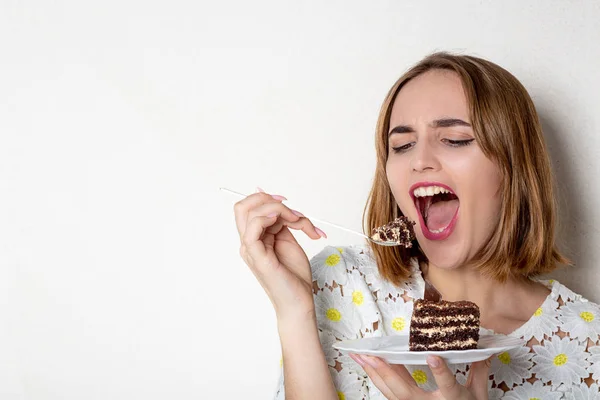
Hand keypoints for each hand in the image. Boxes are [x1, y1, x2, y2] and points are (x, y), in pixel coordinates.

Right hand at [234, 188, 324, 320]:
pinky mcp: (257, 257)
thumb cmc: (295, 276)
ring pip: (249, 213)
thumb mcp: (289, 241)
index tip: (290, 206)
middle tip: (292, 212)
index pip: (250, 207)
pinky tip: (280, 221)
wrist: (299, 302)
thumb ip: (282, 223)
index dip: (268, 199)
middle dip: (269, 200)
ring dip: (277, 209)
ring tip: (297, 221)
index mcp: (255, 238)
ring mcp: (250, 249)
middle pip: (243, 207)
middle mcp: (249, 242)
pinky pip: (251, 231)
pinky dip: (264, 218)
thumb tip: (277, 205)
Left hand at [349, 354, 491, 399]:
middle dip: (386, 372)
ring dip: (374, 373)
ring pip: (391, 393)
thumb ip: (480, 371)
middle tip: (371, 355)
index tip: (433, 356)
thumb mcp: (479, 395)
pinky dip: (377, 378)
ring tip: (359, 356)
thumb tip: (486, 349)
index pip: (448, 386)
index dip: (440, 372)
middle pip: (405, 391)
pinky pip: (388, 393)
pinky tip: (366, 365)